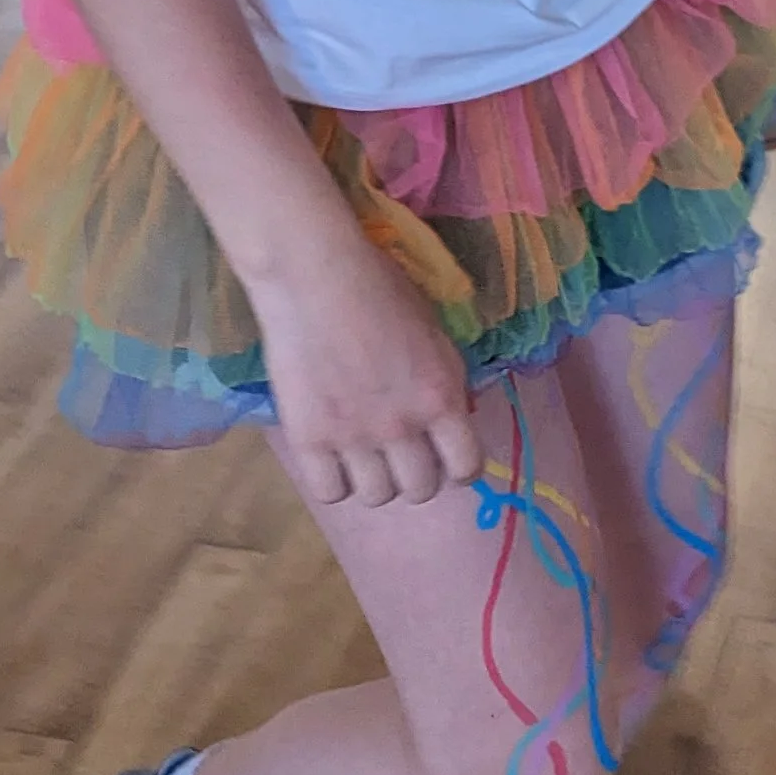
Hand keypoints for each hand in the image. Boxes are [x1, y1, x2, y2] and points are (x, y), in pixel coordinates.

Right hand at [250, 238, 482, 509]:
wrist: (315, 277)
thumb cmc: (380, 288)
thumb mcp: (433, 332)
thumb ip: (446, 380)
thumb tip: (456, 417)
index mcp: (441, 396)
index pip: (466, 467)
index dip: (459, 467)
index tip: (447, 458)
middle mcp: (403, 427)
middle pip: (421, 490)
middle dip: (416, 474)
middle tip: (402, 453)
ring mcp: (354, 438)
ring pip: (377, 497)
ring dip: (375, 479)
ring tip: (363, 453)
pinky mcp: (310, 440)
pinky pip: (330, 492)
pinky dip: (334, 480)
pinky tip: (331, 456)